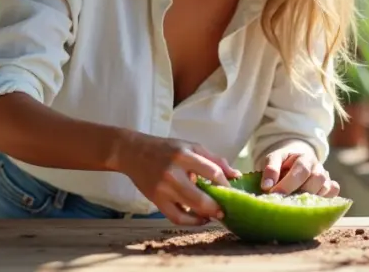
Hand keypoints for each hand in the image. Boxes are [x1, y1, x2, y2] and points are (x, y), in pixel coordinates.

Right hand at [113, 132, 241, 225]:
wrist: (133, 152)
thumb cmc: (165, 149)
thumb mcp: (190, 147)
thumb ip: (214, 160)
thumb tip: (236, 176)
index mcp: (184, 155)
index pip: (212, 172)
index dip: (225, 184)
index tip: (230, 190)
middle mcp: (173, 173)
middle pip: (201, 197)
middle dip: (217, 207)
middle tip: (225, 210)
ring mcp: (163, 189)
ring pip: (190, 209)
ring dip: (206, 215)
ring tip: (214, 215)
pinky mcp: (156, 200)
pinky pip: (176, 217)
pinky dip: (191, 221)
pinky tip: (199, 218)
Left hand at [261, 146, 339, 196]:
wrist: (294, 161)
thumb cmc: (282, 162)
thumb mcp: (273, 159)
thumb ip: (270, 169)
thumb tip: (267, 186)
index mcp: (304, 157)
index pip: (301, 169)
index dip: (288, 183)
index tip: (274, 193)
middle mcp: (318, 167)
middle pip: (317, 179)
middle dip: (300, 191)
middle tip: (284, 200)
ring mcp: (326, 178)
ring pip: (326, 188)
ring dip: (311, 197)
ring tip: (295, 203)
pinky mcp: (330, 188)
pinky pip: (334, 193)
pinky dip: (326, 198)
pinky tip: (311, 204)